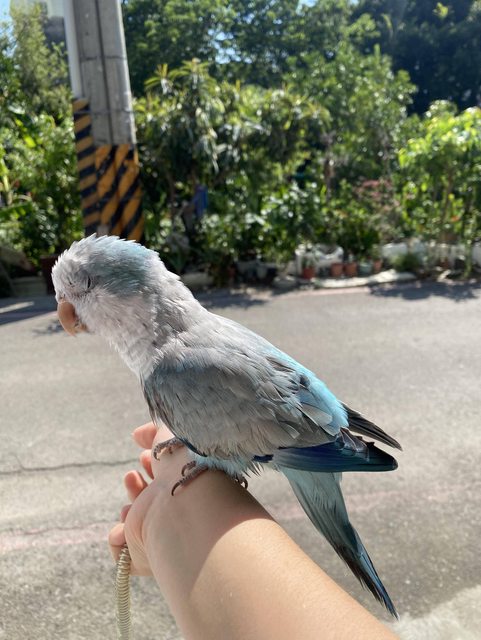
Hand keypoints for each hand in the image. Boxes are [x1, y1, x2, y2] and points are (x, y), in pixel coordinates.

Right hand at [108, 421, 191, 575]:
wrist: (186, 501)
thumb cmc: (186, 464)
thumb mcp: (172, 433)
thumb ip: (154, 431)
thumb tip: (136, 435)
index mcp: (187, 486)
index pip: (166, 479)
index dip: (151, 465)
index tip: (145, 454)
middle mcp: (176, 512)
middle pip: (148, 501)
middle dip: (136, 484)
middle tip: (135, 474)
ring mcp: (160, 535)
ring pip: (133, 524)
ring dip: (128, 507)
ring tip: (132, 494)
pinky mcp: (143, 557)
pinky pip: (121, 552)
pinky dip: (118, 537)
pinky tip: (127, 525)